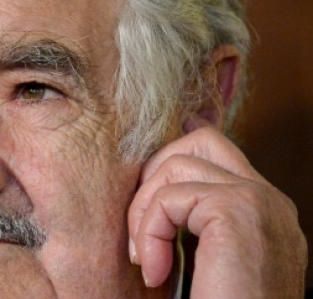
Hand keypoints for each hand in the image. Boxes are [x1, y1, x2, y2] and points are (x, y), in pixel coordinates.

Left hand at [127, 127, 306, 297]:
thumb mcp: (205, 260)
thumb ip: (192, 222)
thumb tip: (152, 179)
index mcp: (265, 211)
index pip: (214, 152)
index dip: (169, 165)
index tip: (146, 213)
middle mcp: (270, 201)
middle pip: (199, 140)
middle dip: (154, 177)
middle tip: (142, 233)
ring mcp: (259, 202)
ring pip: (176, 164)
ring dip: (144, 212)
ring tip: (145, 260)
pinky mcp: (238, 211)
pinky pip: (170, 198)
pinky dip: (148, 233)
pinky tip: (154, 272)